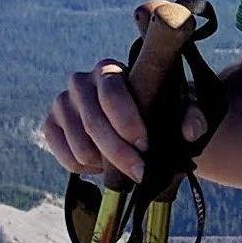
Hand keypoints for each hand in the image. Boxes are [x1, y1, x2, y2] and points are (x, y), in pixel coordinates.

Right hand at [39, 60, 210, 184]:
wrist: (128, 124)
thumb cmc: (155, 112)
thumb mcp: (178, 111)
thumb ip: (191, 117)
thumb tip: (190, 130)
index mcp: (110, 70)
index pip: (112, 93)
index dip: (127, 122)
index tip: (145, 145)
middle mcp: (80, 81)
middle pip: (94, 122)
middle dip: (119, 153)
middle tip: (140, 173)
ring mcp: (62, 103)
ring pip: (80, 144)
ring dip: (103, 164)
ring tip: (123, 167)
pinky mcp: (50, 125)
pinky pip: (63, 154)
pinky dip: (83, 168)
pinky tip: (100, 166)